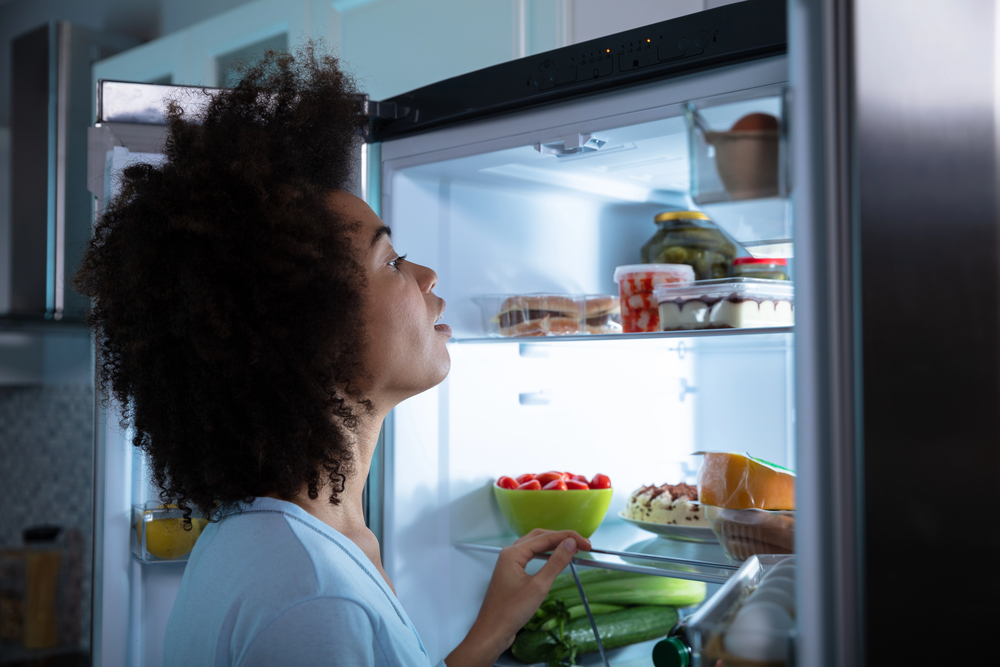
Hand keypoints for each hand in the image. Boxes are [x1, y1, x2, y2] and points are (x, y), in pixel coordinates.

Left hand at [444, 529, 590, 666]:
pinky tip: (555, 559)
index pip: (545, 537)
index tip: (586, 543)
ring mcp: (510, 563)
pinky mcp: (512, 573)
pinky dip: (546, 555)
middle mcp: (509, 554)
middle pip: (539, 537)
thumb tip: (570, 544)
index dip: (568, 537)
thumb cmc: (511, 612)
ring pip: (534, 546)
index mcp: (513, 553)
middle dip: (562, 538)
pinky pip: (531, 557)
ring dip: (554, 545)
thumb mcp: (539, 587)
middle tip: (582, 545)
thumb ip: (556, 563)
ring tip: (572, 549)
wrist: (492, 632)